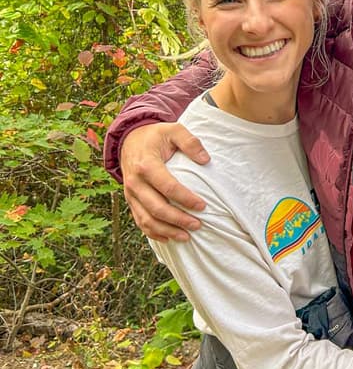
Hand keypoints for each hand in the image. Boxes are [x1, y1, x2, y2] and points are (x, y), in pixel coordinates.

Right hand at [121, 123, 208, 241]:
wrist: (129, 139)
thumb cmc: (155, 136)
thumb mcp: (174, 130)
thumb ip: (190, 141)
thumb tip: (205, 159)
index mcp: (146, 165)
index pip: (168, 187)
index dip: (186, 199)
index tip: (203, 206)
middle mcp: (135, 182)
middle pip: (157, 208)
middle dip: (178, 220)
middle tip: (198, 225)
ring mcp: (130, 193)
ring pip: (146, 219)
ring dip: (166, 231)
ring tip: (186, 237)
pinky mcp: (130, 200)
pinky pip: (139, 220)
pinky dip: (153, 232)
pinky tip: (168, 238)